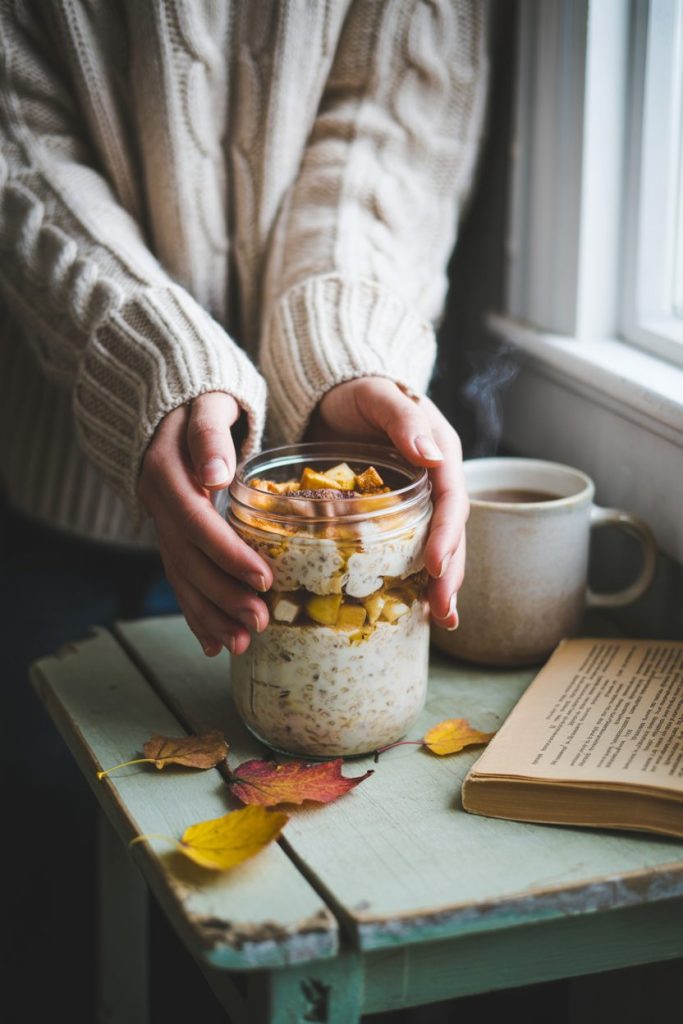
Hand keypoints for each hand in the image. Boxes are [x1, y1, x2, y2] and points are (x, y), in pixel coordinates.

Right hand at [138, 392, 271, 656]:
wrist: (172, 405)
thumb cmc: (204, 403)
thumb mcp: (210, 404)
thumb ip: (211, 436)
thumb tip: (215, 476)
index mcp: (166, 473)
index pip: (198, 522)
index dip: (228, 554)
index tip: (263, 578)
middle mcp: (158, 504)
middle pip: (188, 559)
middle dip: (223, 596)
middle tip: (259, 623)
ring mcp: (161, 524)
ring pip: (181, 577)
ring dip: (210, 615)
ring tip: (242, 644)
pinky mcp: (171, 537)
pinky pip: (179, 580)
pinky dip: (196, 614)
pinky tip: (215, 644)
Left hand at [306, 377, 467, 628]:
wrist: (335, 394)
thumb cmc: (358, 391)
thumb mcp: (378, 396)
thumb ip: (403, 420)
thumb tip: (432, 454)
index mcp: (441, 453)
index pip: (452, 500)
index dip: (447, 536)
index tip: (436, 568)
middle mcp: (437, 479)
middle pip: (452, 532)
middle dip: (450, 573)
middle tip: (443, 611)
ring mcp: (419, 498)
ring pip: (438, 545)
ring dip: (441, 583)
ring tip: (441, 619)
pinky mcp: (398, 511)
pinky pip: (412, 546)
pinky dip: (416, 575)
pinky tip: (415, 604)